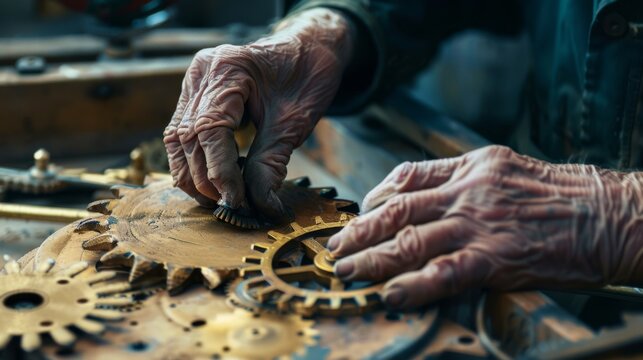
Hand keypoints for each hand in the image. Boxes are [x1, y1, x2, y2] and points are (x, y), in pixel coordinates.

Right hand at [164, 9, 352, 220]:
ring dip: (193, 176)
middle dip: (204, 180)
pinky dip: (194, 160)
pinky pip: (183, 132)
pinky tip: (213, 180)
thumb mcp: (294, 122)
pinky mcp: (196, 93)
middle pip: (187, 138)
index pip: (209, 131)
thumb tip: (259, 205)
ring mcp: (195, 80)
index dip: (219, 172)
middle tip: (230, 207)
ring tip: (219, 201)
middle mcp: (203, 72)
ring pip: (177, 139)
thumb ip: (271, 163)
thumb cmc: (307, 75)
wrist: (311, 48)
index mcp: (227, 69)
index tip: (237, 201)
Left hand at [327, 145, 642, 308]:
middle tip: (335, 246)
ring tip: (347, 271)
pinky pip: (444, 272)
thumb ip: (463, 179)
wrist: (608, 215)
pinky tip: (391, 294)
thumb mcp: (506, 169)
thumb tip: (423, 197)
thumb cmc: (561, 195)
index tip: (360, 213)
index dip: (375, 196)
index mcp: (469, 167)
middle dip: (359, 229)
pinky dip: (413, 285)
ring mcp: (479, 224)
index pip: (407, 175)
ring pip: (410, 239)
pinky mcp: (496, 257)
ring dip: (371, 257)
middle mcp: (467, 191)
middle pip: (397, 209)